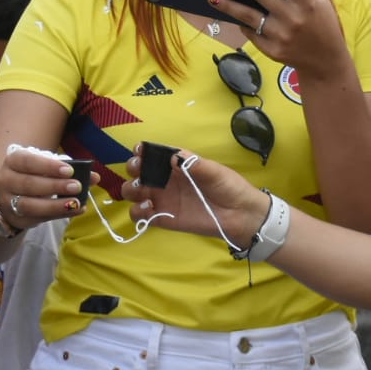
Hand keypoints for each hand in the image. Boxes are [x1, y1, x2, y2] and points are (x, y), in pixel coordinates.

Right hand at [0, 147, 91, 229]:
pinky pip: (37, 218)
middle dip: (55, 186)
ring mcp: (8, 201)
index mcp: (13, 161)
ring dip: (55, 205)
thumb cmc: (34, 174)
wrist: (12, 193)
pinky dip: (58, 215)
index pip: (28, 162)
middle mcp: (6, 180)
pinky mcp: (15, 218)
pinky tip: (75, 211)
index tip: (69, 170)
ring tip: (76, 203)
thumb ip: (69, 170)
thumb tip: (94, 177)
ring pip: (30, 205)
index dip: (48, 166)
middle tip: (77, 186)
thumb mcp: (47, 167)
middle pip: (29, 184)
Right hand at [121, 145, 269, 241]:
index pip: (152, 154)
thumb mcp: (214, 171)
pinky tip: (148, 208)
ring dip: (131, 190)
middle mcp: (165, 180)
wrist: (240, 214)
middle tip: (139, 171)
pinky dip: (137, 212)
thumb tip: (173, 156)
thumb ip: (193, 164)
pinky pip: (141, 215)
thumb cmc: (228, 187)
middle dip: (133, 168)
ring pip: (134, 193)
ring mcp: (162, 199)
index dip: (142, 151)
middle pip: (138, 171)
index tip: (141, 152)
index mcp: (176, 164)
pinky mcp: (163, 218)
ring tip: (143, 192)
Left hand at [208, 0, 350, 76]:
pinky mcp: (272, 50)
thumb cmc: (322, 22)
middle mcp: (293, 19)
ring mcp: (281, 36)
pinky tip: (235, 17)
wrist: (324, 61)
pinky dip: (244, 24)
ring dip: (229, 6)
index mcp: (308, 3)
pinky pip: (252, 33)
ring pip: (249, 17)